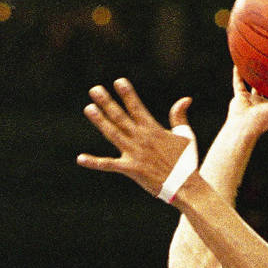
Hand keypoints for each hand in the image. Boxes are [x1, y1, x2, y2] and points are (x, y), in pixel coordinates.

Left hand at [77, 78, 194, 197]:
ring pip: (113, 134)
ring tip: (88, 108)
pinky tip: (80, 158)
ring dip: (100, 121)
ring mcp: (134, 153)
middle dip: (107, 102)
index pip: (137, 107)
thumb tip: (185, 99)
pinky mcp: (130, 169)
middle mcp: (141, 139)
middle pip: (121, 117)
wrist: (186, 186)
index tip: (118, 81)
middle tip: (94, 90)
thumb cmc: (187, 162)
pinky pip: (109, 165)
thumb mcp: (185, 136)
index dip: (127, 94)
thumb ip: (179, 117)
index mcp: (153, 129)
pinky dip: (94, 162)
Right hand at [224, 67, 267, 136]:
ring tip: (258, 63)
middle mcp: (264, 104)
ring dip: (255, 77)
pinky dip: (237, 75)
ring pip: (254, 86)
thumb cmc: (265, 118)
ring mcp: (251, 101)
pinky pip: (238, 83)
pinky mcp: (240, 98)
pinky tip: (238, 64)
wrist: (244, 125)